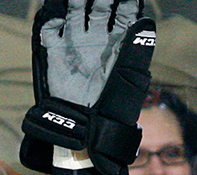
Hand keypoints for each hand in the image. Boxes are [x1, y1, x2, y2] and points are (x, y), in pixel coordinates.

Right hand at [19, 0, 155, 174]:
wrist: (86, 140)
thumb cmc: (114, 114)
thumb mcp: (131, 82)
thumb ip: (137, 51)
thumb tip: (147, 19)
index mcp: (117, 48)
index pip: (121, 14)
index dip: (124, 2)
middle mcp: (95, 45)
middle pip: (96, 8)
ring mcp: (73, 49)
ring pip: (74, 13)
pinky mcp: (53, 58)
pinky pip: (49, 31)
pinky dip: (50, 15)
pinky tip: (54, 4)